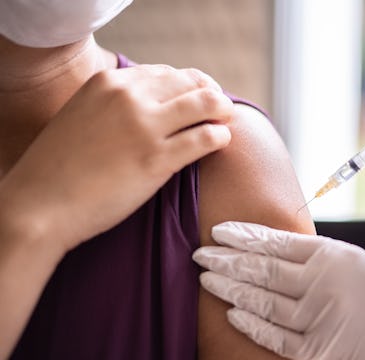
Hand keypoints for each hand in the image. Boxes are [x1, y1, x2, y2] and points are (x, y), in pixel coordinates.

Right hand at [0, 65, 232, 250]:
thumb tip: (153, 105)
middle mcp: (129, 96)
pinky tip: (220, 143)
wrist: (40, 205)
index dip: (189, 85)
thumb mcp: (84, 116)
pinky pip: (206, 138)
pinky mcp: (157, 158)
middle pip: (191, 82)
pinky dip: (220, 137)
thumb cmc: (61, 167)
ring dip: (222, 110)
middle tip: (219, 109)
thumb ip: (116, 105)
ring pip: (206, 103)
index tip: (198, 99)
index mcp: (110, 82)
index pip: (167, 73)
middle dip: (211, 94)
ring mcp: (144, 126)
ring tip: (224, 123)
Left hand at [193, 221, 364, 359]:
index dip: (242, 236)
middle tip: (201, 254)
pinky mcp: (319, 351)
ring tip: (207, 278)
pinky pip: (276, 336)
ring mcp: (318, 318)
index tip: (218, 231)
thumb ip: (312, 256)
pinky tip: (233, 313)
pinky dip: (252, 324)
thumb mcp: (351, 260)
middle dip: (225, 260)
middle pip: (260, 269)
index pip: (273, 242)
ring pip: (261, 301)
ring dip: (230, 288)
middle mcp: (319, 283)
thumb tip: (270, 250)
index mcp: (329, 255)